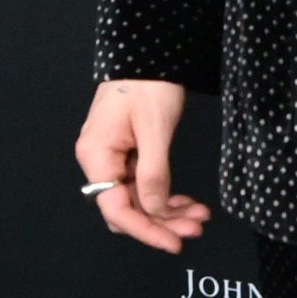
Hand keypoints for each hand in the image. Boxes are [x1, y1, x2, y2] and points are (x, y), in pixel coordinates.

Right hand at [75, 79, 207, 255]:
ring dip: (167, 211)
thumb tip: (154, 210)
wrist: (149, 53)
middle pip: (126, 208)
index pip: (116, 208)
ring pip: (138, 199)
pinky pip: (142, 184)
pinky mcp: (126, 153)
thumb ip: (153, 173)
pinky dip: (164, 194)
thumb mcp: (155, 129)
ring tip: (199, 215)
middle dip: (161, 222)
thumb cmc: (148, 84)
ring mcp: (112, 157)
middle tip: (197, 227)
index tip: (174, 243)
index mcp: (97, 155)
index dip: (145, 230)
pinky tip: (187, 201)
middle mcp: (98, 160)